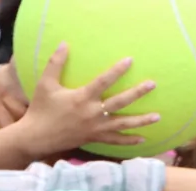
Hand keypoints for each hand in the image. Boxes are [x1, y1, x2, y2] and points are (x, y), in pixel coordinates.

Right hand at [11, 44, 159, 157]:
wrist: (37, 136)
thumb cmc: (41, 109)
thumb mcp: (45, 84)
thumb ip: (55, 63)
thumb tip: (64, 44)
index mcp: (82, 97)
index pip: (104, 81)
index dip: (117, 70)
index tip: (130, 60)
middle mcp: (93, 113)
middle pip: (120, 101)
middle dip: (138, 93)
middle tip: (153, 84)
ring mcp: (96, 127)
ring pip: (123, 124)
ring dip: (141, 121)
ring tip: (158, 116)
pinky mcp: (95, 138)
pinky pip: (116, 141)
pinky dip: (130, 141)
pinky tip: (143, 139)